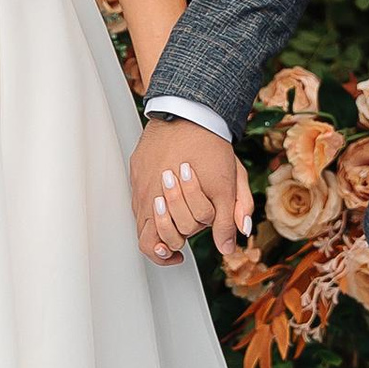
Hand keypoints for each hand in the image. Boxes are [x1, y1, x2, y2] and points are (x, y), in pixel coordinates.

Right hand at [131, 116, 253, 265]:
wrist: (189, 111)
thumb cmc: (210, 145)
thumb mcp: (230, 182)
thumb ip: (232, 214)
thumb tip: (230, 246)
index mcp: (176, 202)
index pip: (166, 241)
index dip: (173, 253)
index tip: (180, 256)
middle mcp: (152, 195)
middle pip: (148, 238)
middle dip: (164, 243)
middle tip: (175, 245)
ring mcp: (141, 184)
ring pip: (140, 221)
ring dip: (154, 229)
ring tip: (167, 232)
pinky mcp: (136, 172)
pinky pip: (136, 201)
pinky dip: (148, 210)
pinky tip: (162, 206)